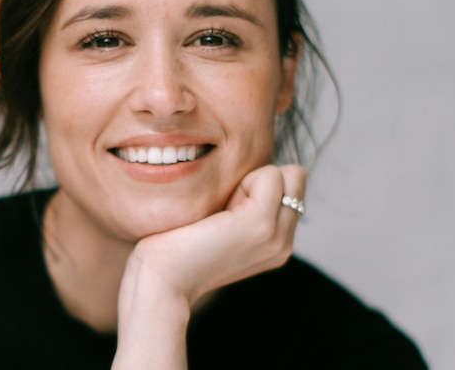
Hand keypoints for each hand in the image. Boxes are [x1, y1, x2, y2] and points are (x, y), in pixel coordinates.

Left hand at [127, 163, 306, 305]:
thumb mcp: (218, 225)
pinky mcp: (261, 224)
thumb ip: (241, 205)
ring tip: (218, 216)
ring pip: (284, 174)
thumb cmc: (174, 248)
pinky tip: (217, 214)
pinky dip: (242, 181)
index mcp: (275, 244)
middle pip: (294, 178)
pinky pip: (271, 174)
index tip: (223, 212)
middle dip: (256, 180)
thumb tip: (249, 173)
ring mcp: (276, 236)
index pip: (289, 186)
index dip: (255, 185)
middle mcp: (283, 244)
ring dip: (247, 181)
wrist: (160, 282)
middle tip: (222, 212)